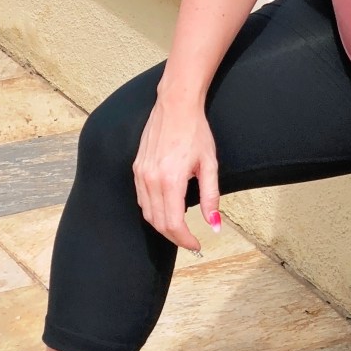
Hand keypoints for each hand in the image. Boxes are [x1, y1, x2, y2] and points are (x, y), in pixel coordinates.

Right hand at [132, 96, 220, 251]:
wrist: (175, 106)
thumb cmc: (196, 132)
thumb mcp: (210, 164)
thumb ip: (211, 197)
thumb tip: (214, 225)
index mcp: (170, 180)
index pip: (173, 223)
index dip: (185, 240)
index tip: (197, 245)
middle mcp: (151, 179)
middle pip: (158, 222)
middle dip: (175, 237)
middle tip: (190, 241)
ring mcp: (141, 174)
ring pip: (147, 213)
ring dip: (163, 226)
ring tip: (180, 228)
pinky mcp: (136, 168)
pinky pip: (142, 199)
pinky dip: (153, 211)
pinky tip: (168, 210)